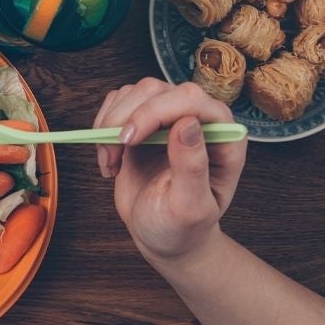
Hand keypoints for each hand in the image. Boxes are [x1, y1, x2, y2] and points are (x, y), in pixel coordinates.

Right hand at [93, 79, 245, 266]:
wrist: (163, 234)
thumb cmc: (182, 228)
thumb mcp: (190, 208)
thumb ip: (192, 167)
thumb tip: (188, 123)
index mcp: (222, 137)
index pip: (190, 100)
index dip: (155, 111)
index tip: (129, 140)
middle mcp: (198, 119)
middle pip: (156, 90)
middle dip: (126, 118)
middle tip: (114, 152)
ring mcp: (169, 117)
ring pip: (133, 92)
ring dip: (111, 125)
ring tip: (112, 161)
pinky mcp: (143, 121)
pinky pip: (116, 103)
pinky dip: (102, 129)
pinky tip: (110, 159)